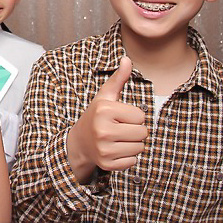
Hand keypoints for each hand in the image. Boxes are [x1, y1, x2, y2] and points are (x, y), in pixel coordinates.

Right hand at [69, 57, 146, 177]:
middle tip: (119, 129)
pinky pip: (133, 162)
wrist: (79, 142)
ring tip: (117, 139)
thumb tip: (127, 59)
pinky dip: (127, 157)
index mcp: (104, 110)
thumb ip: (118, 79)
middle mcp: (103, 130)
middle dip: (135, 131)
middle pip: (143, 133)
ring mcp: (104, 149)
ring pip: (140, 148)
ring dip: (132, 144)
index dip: (134, 116)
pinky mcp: (107, 164)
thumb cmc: (97, 116)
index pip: (141, 116)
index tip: (119, 117)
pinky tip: (115, 150)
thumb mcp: (105, 97)